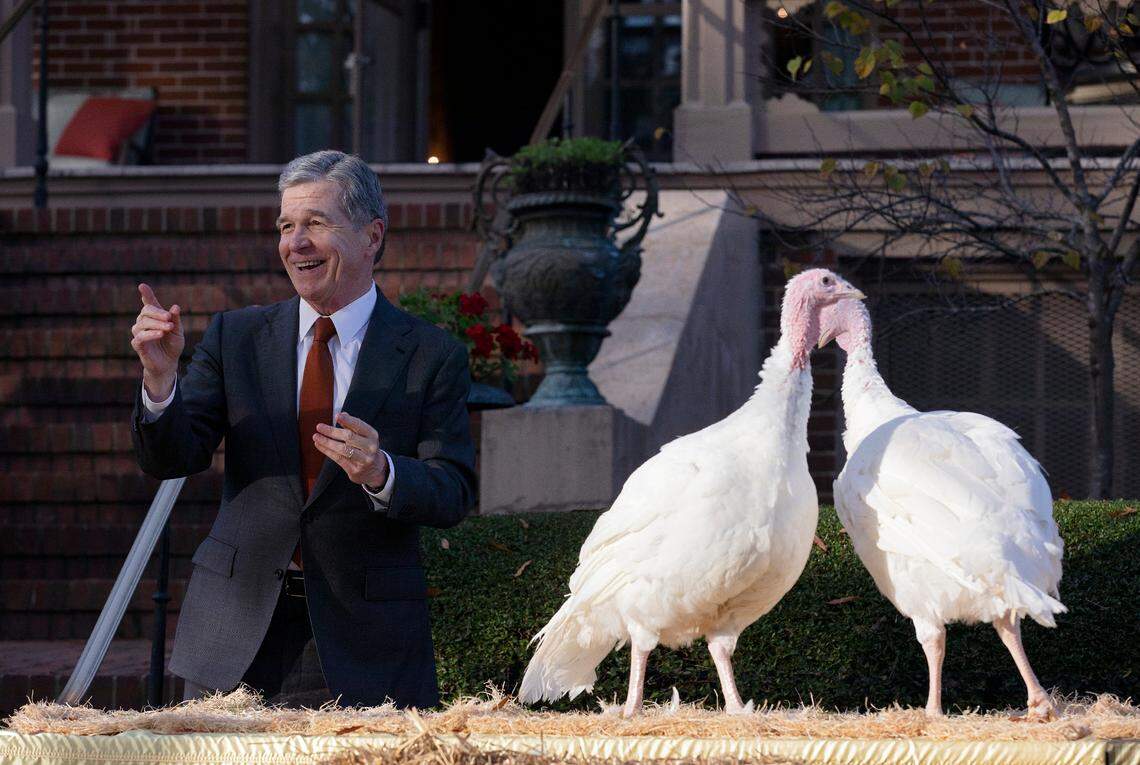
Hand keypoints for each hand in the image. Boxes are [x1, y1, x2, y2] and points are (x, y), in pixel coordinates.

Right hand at [131, 283, 183, 400]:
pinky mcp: (138, 345)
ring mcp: (139, 333)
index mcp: (154, 317)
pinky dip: (150, 334)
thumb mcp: (178, 332)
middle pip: (146, 311)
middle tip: (169, 318)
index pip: (149, 303)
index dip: (146, 294)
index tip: (142, 286)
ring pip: (142, 323)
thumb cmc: (172, 345)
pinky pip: (140, 337)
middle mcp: (144, 322)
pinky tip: (160, 334)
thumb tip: (175, 307)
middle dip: (158, 313)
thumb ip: (176, 320)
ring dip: (156, 324)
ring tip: (168, 328)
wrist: (169, 363)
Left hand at [313, 412, 389, 488]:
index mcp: (372, 435)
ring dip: (327, 442)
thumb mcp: (363, 435)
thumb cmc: (365, 448)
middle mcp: (370, 447)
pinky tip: (319, 445)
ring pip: (343, 449)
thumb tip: (341, 414)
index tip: (336, 415)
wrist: (374, 470)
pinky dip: (327, 451)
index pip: (359, 425)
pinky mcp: (355, 470)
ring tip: (316, 436)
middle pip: (349, 437)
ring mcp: (364, 460)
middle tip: (319, 426)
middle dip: (332, 431)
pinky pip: (338, 459)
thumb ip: (352, 425)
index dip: (348, 420)